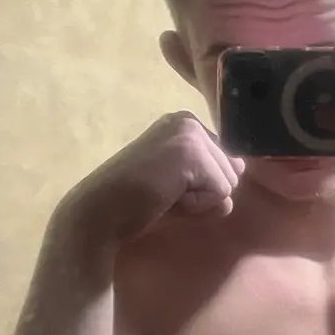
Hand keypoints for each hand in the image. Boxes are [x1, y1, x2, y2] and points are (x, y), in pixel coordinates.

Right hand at [55, 111, 244, 252]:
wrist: (101, 212)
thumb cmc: (138, 207)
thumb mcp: (183, 194)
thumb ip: (211, 191)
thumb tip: (228, 201)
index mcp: (186, 126)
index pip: (228, 164)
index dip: (203, 188)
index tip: (168, 189)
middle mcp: (189, 121)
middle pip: (234, 171)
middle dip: (205, 195)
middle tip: (165, 194)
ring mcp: (190, 133)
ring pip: (229, 182)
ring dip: (200, 201)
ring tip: (164, 195)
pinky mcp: (191, 152)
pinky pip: (220, 192)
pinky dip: (196, 206)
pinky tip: (167, 198)